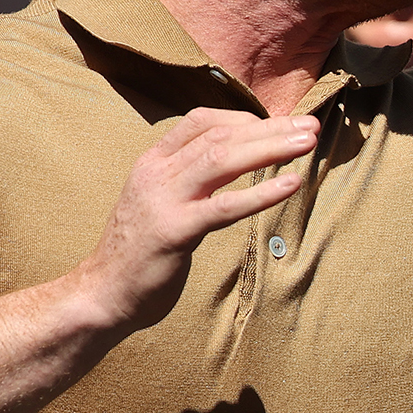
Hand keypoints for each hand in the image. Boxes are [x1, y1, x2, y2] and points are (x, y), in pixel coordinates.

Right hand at [77, 108, 317, 335]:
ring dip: (271, 148)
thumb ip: (190, 175)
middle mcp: (157, 174)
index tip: (282, 122)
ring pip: (223, 160)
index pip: (202, 121)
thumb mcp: (160, 198)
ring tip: (308, 143)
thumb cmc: (141, 248)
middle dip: (270, 128)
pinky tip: (292, 184)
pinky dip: (261, 192)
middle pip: (221, 136)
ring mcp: (164, 201)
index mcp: (153, 162)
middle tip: (311, 126)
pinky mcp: (174, 232)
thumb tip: (237, 155)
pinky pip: (224, 207)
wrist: (101, 295)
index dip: (246, 117)